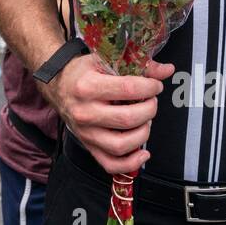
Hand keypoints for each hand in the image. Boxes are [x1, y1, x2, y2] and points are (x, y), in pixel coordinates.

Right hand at [50, 54, 172, 174]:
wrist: (58, 85)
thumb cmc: (83, 72)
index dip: (150, 88)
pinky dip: (131, 163)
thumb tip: (167, 70)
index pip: (129, 89)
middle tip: (151, 101)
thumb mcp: (105, 60)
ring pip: (121, 145)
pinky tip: (143, 152)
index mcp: (88, 86)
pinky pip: (111, 164)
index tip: (155, 86)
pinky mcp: (88, 146)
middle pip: (128, 119)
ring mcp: (86, 132)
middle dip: (149, 109)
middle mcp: (85, 112)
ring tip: (145, 121)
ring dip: (143, 133)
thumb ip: (138, 65)